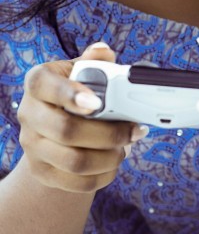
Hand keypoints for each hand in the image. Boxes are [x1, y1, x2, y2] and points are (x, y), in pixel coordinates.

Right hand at [17, 43, 147, 193]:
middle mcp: (29, 114)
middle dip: (107, 133)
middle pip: (66, 130)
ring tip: (126, 146)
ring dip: (108, 157)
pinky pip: (75, 182)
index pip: (45, 86)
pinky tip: (114, 163)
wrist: (53, 124)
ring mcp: (32, 146)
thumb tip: (102, 50)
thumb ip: (94, 59)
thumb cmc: (74, 88)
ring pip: (73, 161)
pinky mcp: (42, 171)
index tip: (97, 103)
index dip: (70, 95)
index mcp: (38, 82)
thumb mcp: (80, 70)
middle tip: (133, 130)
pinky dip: (102, 176)